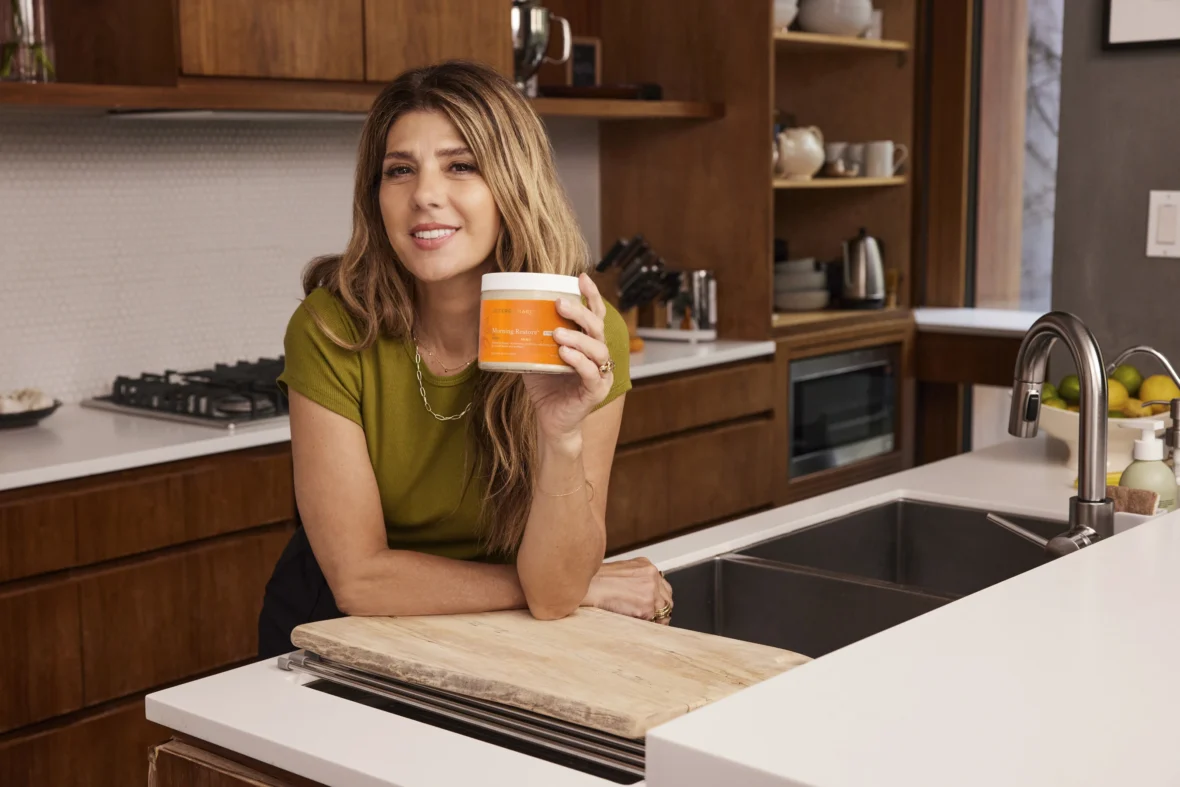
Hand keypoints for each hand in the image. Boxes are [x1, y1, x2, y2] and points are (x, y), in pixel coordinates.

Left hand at [523, 273, 614, 441]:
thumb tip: (501, 318)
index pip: (594, 315)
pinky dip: (578, 361)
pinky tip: (564, 354)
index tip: (581, 277)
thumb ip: (528, 339)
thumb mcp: (535, 357)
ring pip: (597, 349)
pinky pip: (590, 373)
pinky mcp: (595, 392)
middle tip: (559, 303)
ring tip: (557, 333)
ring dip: (577, 338)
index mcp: (587, 343)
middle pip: (597, 327)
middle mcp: (598, 355)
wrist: (551, 422)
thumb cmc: (546, 388)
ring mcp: (600, 374)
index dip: (591, 296)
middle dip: (580, 312)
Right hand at [582, 557, 673, 624]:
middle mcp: (652, 576)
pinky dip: (645, 624)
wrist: (588, 586)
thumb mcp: (622, 572)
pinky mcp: (647, 606)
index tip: (654, 607)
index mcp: (646, 566)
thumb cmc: (597, 580)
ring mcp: (651, 591)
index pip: (663, 586)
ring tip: (641, 622)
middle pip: (667, 599)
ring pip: (663, 611)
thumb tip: (642, 594)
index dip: (658, 599)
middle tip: (651, 619)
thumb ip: (637, 580)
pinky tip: (634, 622)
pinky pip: (653, 621)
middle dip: (660, 610)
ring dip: (654, 619)